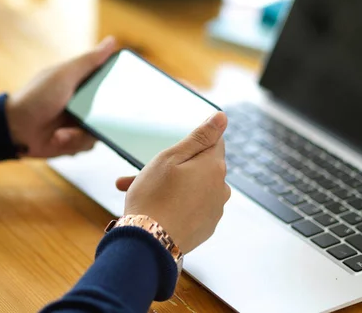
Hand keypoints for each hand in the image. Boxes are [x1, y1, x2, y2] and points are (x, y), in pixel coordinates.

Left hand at [6, 36, 115, 157]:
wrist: (14, 129)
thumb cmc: (35, 97)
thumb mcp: (64, 75)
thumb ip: (89, 61)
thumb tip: (112, 41)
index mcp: (81, 84)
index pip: (109, 84)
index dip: (118, 90)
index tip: (122, 97)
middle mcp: (82, 104)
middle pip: (109, 113)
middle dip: (98, 120)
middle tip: (87, 120)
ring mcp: (77, 123)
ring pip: (99, 132)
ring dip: (80, 134)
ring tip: (62, 132)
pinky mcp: (73, 141)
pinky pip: (87, 146)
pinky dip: (73, 143)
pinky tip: (58, 138)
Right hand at [115, 112, 230, 253]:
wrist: (149, 243)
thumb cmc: (154, 196)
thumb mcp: (171, 158)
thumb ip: (200, 137)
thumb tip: (222, 118)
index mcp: (214, 166)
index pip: (212, 142)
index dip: (190, 145)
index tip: (170, 154)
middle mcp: (221, 187)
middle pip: (199, 167)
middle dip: (174, 168)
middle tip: (140, 176)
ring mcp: (215, 210)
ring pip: (193, 189)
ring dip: (172, 188)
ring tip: (139, 194)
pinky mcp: (206, 228)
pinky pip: (192, 208)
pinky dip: (176, 206)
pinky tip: (154, 211)